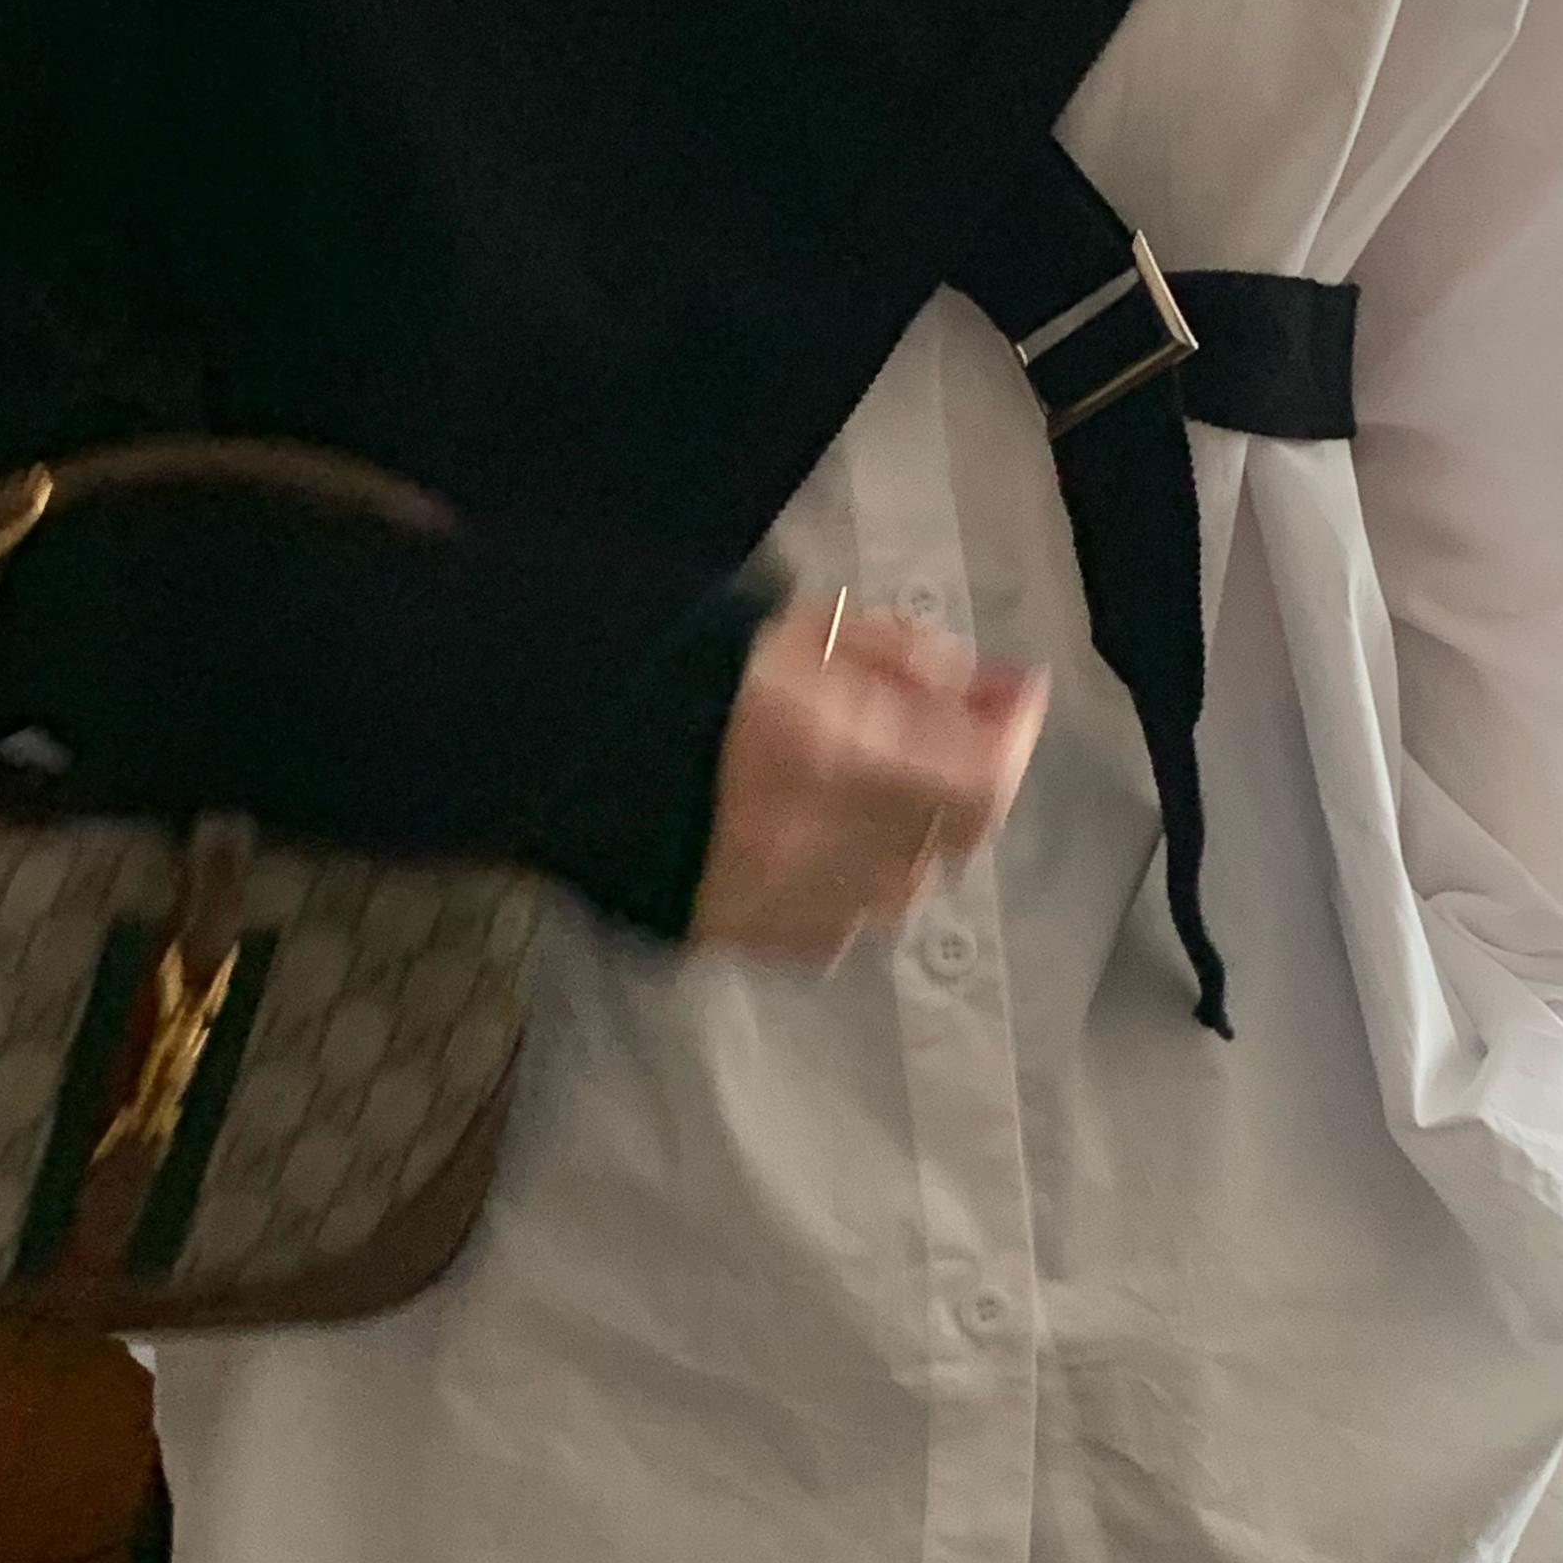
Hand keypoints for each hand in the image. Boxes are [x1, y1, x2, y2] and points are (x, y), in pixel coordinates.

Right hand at [687, 592, 1048, 965]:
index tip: (1015, 693)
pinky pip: (833, 930)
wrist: (547, 730)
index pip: (980, 777)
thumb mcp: (796, 626)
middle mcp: (815, 843)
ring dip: (909, 838)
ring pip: (898, 893)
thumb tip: (977, 685)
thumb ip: (898, 656)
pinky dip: (850, 886)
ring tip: (875, 783)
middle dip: (963, 780)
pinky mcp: (734, 936)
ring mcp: (773, 902)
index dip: (1012, 736)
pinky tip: (820, 838)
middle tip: (951, 729)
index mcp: (830, 751)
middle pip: (950, 839)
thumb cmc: (676, 659)